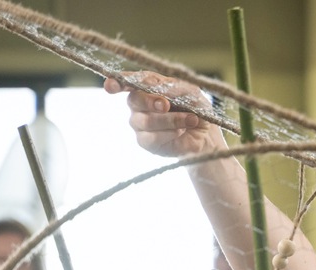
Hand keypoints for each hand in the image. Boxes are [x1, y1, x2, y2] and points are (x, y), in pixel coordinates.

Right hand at [104, 72, 223, 157]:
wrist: (205, 133)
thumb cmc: (195, 108)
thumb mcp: (191, 93)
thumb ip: (175, 88)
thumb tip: (158, 88)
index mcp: (147, 86)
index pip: (128, 82)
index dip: (117, 83)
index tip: (110, 86)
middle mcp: (139, 104)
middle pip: (134, 100)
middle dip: (151, 101)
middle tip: (166, 105)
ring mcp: (140, 123)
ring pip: (144, 120)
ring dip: (169, 120)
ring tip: (190, 120)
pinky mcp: (145, 141)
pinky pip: (151, 137)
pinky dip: (169, 133)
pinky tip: (181, 131)